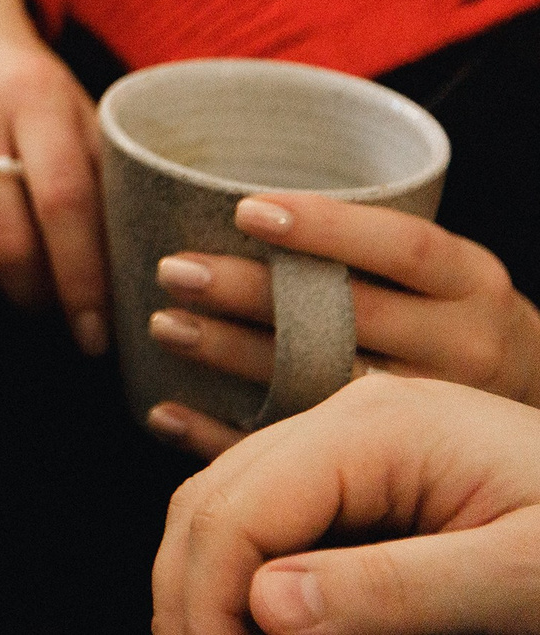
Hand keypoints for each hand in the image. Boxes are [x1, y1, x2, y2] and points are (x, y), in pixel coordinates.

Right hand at [0, 0, 108, 353]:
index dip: (82, 280)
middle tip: (40, 301)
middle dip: (30, 293)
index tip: (94, 334)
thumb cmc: (14, 78)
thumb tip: (129, 277)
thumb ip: (100, 176)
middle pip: (2, 239)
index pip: (64, 203)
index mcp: (32, 90)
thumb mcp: (68, 104)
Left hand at [144, 193, 539, 459]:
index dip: (327, 227)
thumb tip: (236, 199)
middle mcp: (462, 347)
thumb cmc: (450, 311)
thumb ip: (369, 244)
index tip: (246, 210)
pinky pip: (302, 450)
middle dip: (254, 295)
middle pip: (352, 317)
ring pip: (325, 383)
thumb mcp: (439, 270)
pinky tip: (163, 410)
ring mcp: (435, 411)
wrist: (529, 398)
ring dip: (233, 357)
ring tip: (166, 326)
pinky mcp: (399, 465)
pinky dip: (223, 434)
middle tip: (175, 271)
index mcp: (470, 284)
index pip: (404, 248)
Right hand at [152, 373, 539, 633]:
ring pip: (227, 504)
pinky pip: (273, 518)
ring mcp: (353, 443)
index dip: (206, 595)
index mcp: (379, 426)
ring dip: (207, 586)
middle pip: (213, 496)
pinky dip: (247, 576)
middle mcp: (350, 417)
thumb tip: (265, 607)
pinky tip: (258, 626)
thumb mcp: (525, 581)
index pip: (240, 504)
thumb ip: (398, 590)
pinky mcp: (364, 476)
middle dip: (189, 592)